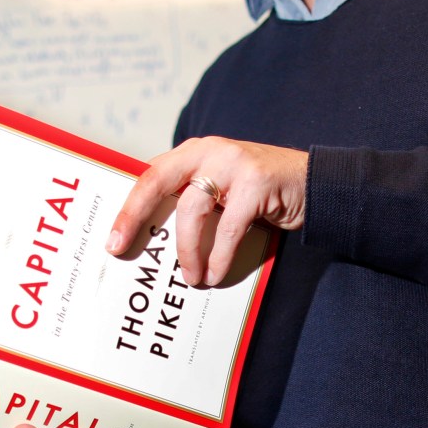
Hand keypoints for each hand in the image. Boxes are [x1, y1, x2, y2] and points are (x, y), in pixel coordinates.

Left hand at [107, 136, 306, 285]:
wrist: (315, 183)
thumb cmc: (262, 193)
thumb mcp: (222, 187)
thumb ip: (193, 196)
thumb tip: (154, 234)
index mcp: (195, 151)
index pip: (150, 175)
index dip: (128, 207)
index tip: (112, 239)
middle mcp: (210, 150)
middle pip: (158, 181)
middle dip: (134, 216)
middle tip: (120, 248)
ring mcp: (234, 163)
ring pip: (193, 210)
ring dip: (187, 250)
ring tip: (190, 277)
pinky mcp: (257, 182)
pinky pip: (228, 227)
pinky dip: (220, 255)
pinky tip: (216, 274)